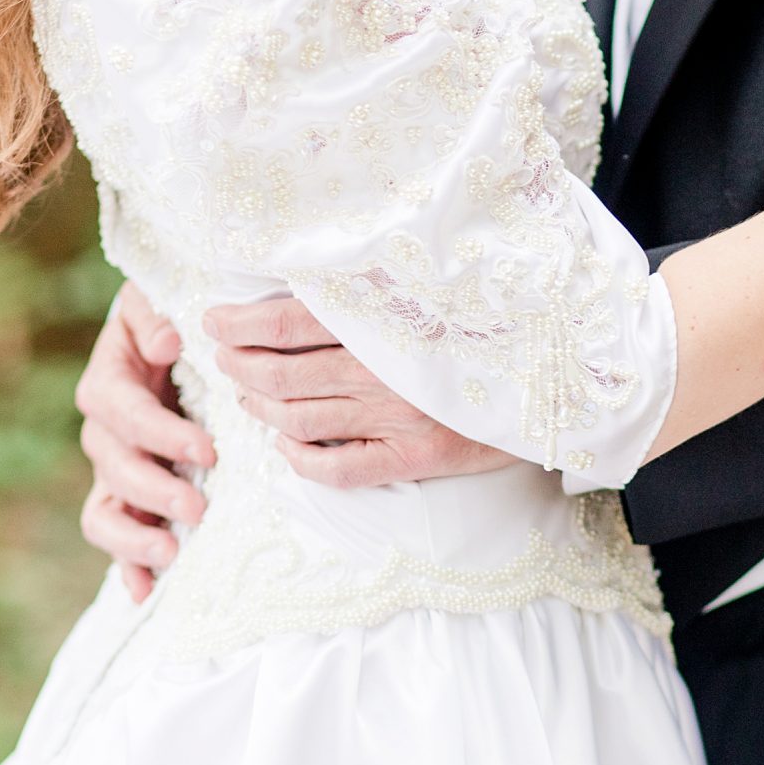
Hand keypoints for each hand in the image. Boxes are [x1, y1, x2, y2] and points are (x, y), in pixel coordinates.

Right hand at [76, 282, 215, 601]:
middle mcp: (104, 432)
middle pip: (114, 467)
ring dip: (134, 537)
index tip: (208, 450)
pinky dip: (127, 565)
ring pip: (104, 511)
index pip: (125, 413)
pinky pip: (117, 535)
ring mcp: (114, 470)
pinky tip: (145, 591)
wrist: (171, 342)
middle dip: (156, 490)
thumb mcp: (157, 303)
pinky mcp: (129, 498)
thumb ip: (155, 316)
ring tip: (171, 552)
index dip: (162, 434)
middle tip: (200, 508)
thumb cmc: (172, 319)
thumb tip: (166, 342)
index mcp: (108, 382)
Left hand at [202, 298, 514, 487]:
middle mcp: (384, 370)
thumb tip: (298, 295)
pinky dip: (300, 461)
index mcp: (384, 320)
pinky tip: (286, 448)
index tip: (213, 320)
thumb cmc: (479, 333)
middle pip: (282, 373)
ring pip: (299, 420)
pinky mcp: (414, 458)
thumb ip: (369, 295)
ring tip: (248, 395)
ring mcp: (397, 418)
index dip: (240, 324)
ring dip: (261, 409)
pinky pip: (337, 469)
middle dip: (240, 367)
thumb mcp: (426, 297)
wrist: (550, 381)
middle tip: (224, 359)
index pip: (288, 322)